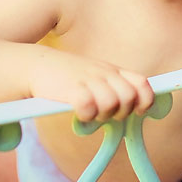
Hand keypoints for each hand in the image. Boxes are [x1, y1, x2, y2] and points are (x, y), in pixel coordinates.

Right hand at [27, 48, 154, 122]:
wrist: (36, 65)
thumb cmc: (67, 76)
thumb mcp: (95, 77)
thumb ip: (113, 89)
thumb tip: (132, 110)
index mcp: (112, 71)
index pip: (141, 83)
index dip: (145, 100)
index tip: (138, 111)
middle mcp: (104, 73)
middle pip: (129, 97)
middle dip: (121, 112)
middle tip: (105, 115)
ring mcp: (89, 80)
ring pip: (112, 104)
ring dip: (103, 116)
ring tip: (90, 114)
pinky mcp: (73, 89)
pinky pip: (89, 108)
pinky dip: (86, 117)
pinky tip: (78, 114)